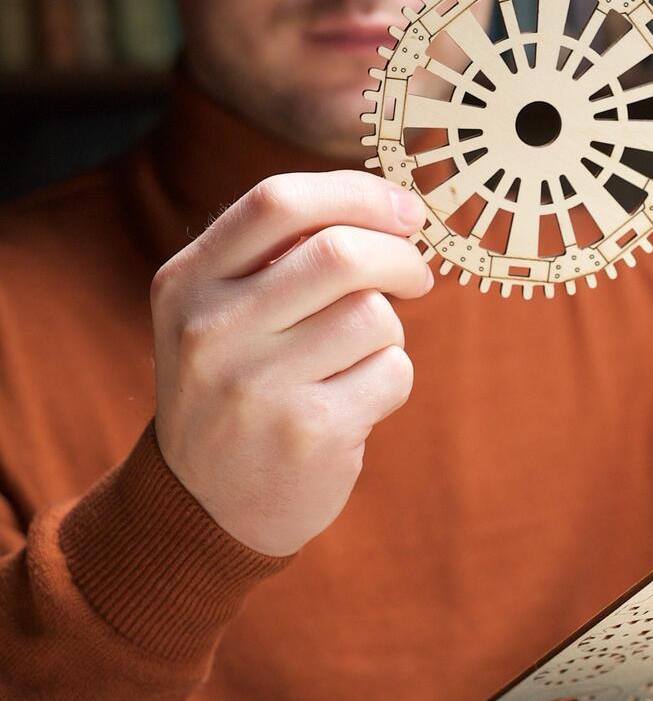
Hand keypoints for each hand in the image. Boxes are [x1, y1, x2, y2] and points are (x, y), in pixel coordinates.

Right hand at [150, 171, 431, 556]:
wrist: (207, 506)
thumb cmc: (236, 390)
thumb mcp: (221, 315)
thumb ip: (280, 258)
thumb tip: (388, 209)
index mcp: (187, 282)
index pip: (278, 202)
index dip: (357, 194)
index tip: (405, 209)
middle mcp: (211, 329)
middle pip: (340, 253)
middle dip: (400, 256)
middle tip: (418, 275)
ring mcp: (257, 384)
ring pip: (375, 316)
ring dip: (390, 330)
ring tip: (359, 358)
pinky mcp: (308, 432)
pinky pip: (392, 372)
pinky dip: (392, 379)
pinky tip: (356, 402)